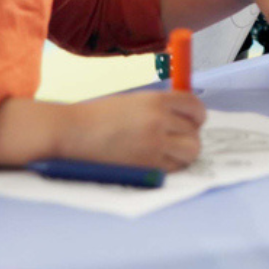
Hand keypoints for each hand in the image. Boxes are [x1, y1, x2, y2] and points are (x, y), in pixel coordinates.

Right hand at [56, 90, 207, 170]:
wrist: (72, 132)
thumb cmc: (98, 117)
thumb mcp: (133, 102)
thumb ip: (160, 108)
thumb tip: (185, 118)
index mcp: (155, 100)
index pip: (194, 105)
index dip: (197, 115)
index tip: (194, 121)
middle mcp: (159, 120)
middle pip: (195, 131)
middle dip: (190, 135)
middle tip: (178, 139)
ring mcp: (154, 144)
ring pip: (191, 151)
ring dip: (185, 152)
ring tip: (170, 152)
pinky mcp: (147, 166)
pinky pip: (175, 168)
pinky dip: (172, 166)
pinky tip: (157, 161)